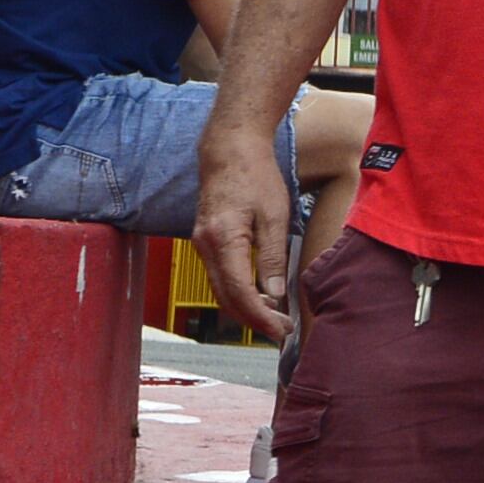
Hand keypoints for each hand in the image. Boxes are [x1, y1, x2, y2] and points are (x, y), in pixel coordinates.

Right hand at [195, 126, 296, 339]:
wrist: (229, 150)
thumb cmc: (255, 176)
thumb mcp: (274, 216)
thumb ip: (272, 257)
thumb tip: (274, 296)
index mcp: (222, 240)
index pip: (239, 292)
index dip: (260, 317)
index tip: (281, 330)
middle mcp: (205, 246)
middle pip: (225, 298)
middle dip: (253, 320)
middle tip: (282, 332)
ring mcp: (201, 245)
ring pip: (220, 290)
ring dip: (245, 309)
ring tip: (275, 319)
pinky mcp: (205, 242)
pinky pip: (219, 276)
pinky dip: (237, 292)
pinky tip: (259, 297)